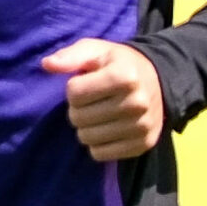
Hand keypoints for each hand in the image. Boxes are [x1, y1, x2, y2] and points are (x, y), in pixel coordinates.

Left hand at [41, 40, 166, 161]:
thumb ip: (71, 56)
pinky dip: (98, 144)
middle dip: (78, 109)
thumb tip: (47, 64)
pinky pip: (101, 154)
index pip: (74, 93)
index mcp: (125, 76)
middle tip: (93, 101)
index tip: (88, 82)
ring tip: (99, 115)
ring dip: (87, 127)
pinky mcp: (143, 144)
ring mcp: (142, 126)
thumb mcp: (96, 51)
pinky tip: (108, 129)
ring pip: (87, 138)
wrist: (159, 79)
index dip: (75, 87)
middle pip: (78, 118)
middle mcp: (137, 102)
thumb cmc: (119, 64)